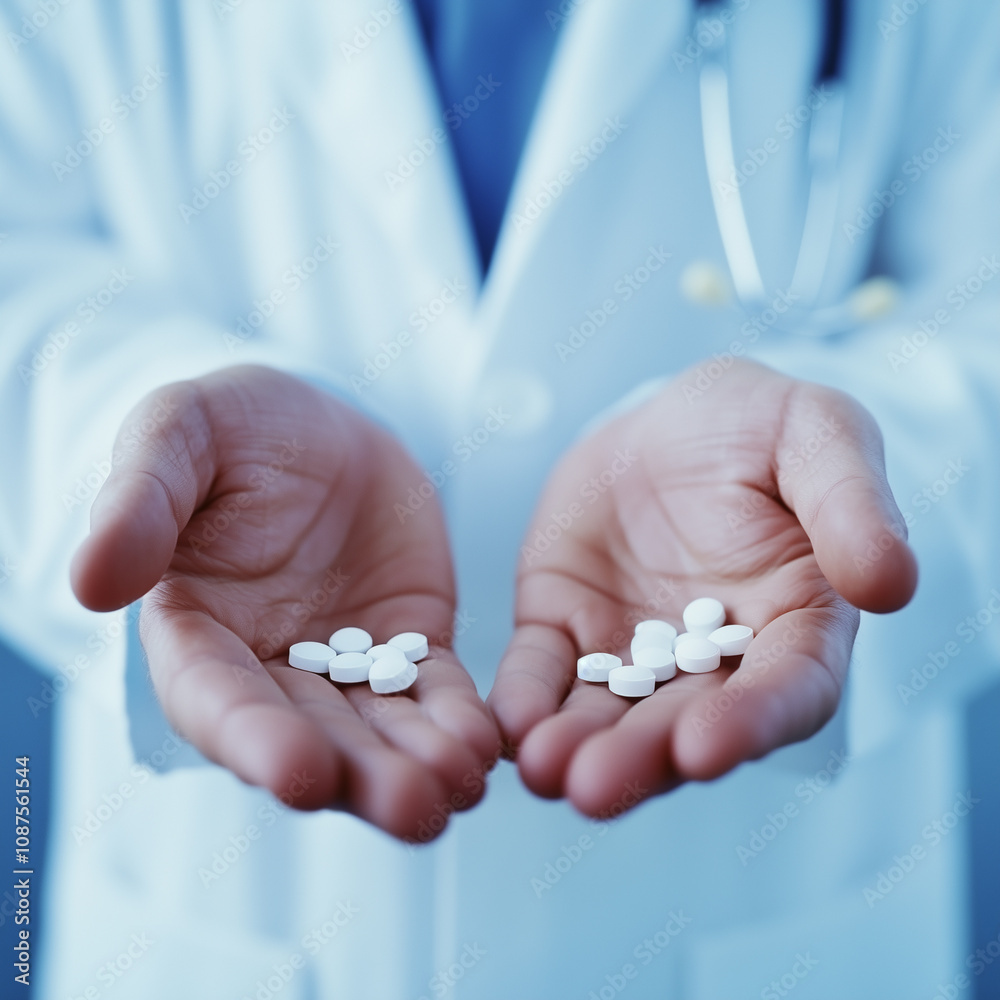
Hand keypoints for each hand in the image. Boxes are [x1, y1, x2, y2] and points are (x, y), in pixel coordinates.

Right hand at [71, 365, 498, 840]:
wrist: (317, 425)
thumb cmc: (232, 428)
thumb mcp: (178, 437)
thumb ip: (140, 504)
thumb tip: (90, 582)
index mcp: (197, 634)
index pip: (217, 701)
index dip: (254, 741)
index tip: (300, 774)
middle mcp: (269, 669)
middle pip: (310, 738)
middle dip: (359, 776)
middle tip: (411, 808)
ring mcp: (344, 665)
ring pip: (379, 730)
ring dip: (418, 766)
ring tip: (460, 789)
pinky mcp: (408, 645)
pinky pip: (434, 691)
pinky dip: (457, 721)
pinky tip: (486, 746)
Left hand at [488, 360, 916, 816]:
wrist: (667, 419)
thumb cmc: (759, 425)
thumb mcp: (819, 436)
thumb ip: (852, 506)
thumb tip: (890, 584)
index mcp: (794, 623)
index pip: (786, 689)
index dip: (751, 723)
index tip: (707, 749)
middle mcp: (713, 659)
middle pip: (685, 722)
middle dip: (644, 758)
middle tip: (597, 788)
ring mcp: (633, 650)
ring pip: (609, 713)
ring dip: (577, 748)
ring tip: (543, 771)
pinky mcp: (566, 627)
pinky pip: (544, 671)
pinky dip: (526, 700)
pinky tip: (506, 725)